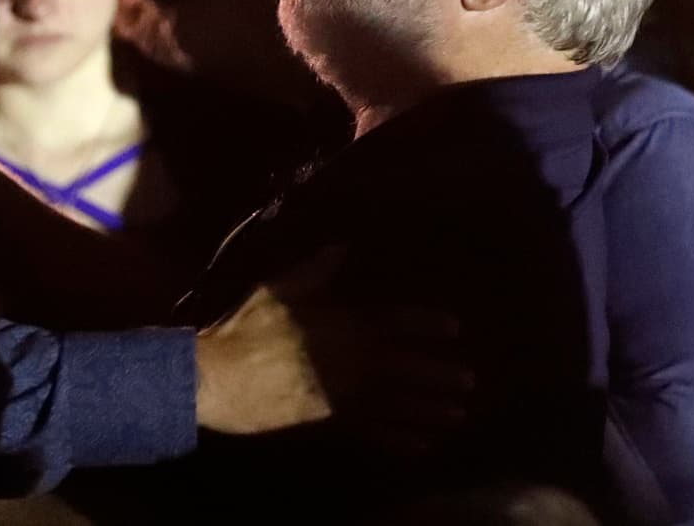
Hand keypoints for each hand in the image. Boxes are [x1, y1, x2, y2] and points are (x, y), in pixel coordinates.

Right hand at [194, 248, 471, 447]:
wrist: (223, 376)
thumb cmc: (250, 326)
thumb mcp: (282, 288)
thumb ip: (317, 270)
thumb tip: (341, 247)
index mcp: (347, 326)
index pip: (397, 322)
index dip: (427, 324)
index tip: (455, 327)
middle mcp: (355, 363)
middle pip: (408, 369)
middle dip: (440, 374)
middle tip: (470, 381)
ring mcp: (345, 396)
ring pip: (398, 405)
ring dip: (429, 411)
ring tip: (457, 415)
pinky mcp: (331, 421)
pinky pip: (373, 434)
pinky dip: (399, 440)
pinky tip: (421, 446)